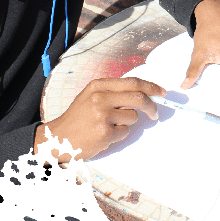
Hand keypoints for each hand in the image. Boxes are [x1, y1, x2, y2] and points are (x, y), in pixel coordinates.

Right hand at [33, 77, 165, 161]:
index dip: (150, 86)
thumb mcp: (90, 96)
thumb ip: (112, 92)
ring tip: (111, 126)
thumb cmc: (78, 117)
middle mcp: (100, 98)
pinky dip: (120, 134)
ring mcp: (102, 116)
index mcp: (98, 85)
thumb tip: (142, 92)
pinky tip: (105, 134)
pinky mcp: (105, 133)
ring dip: (128, 123)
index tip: (161, 92)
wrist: (58, 138)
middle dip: (151, 106)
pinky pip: (125, 132)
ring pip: (132, 117)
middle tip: (155, 113)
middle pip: (138, 97)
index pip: (132, 82)